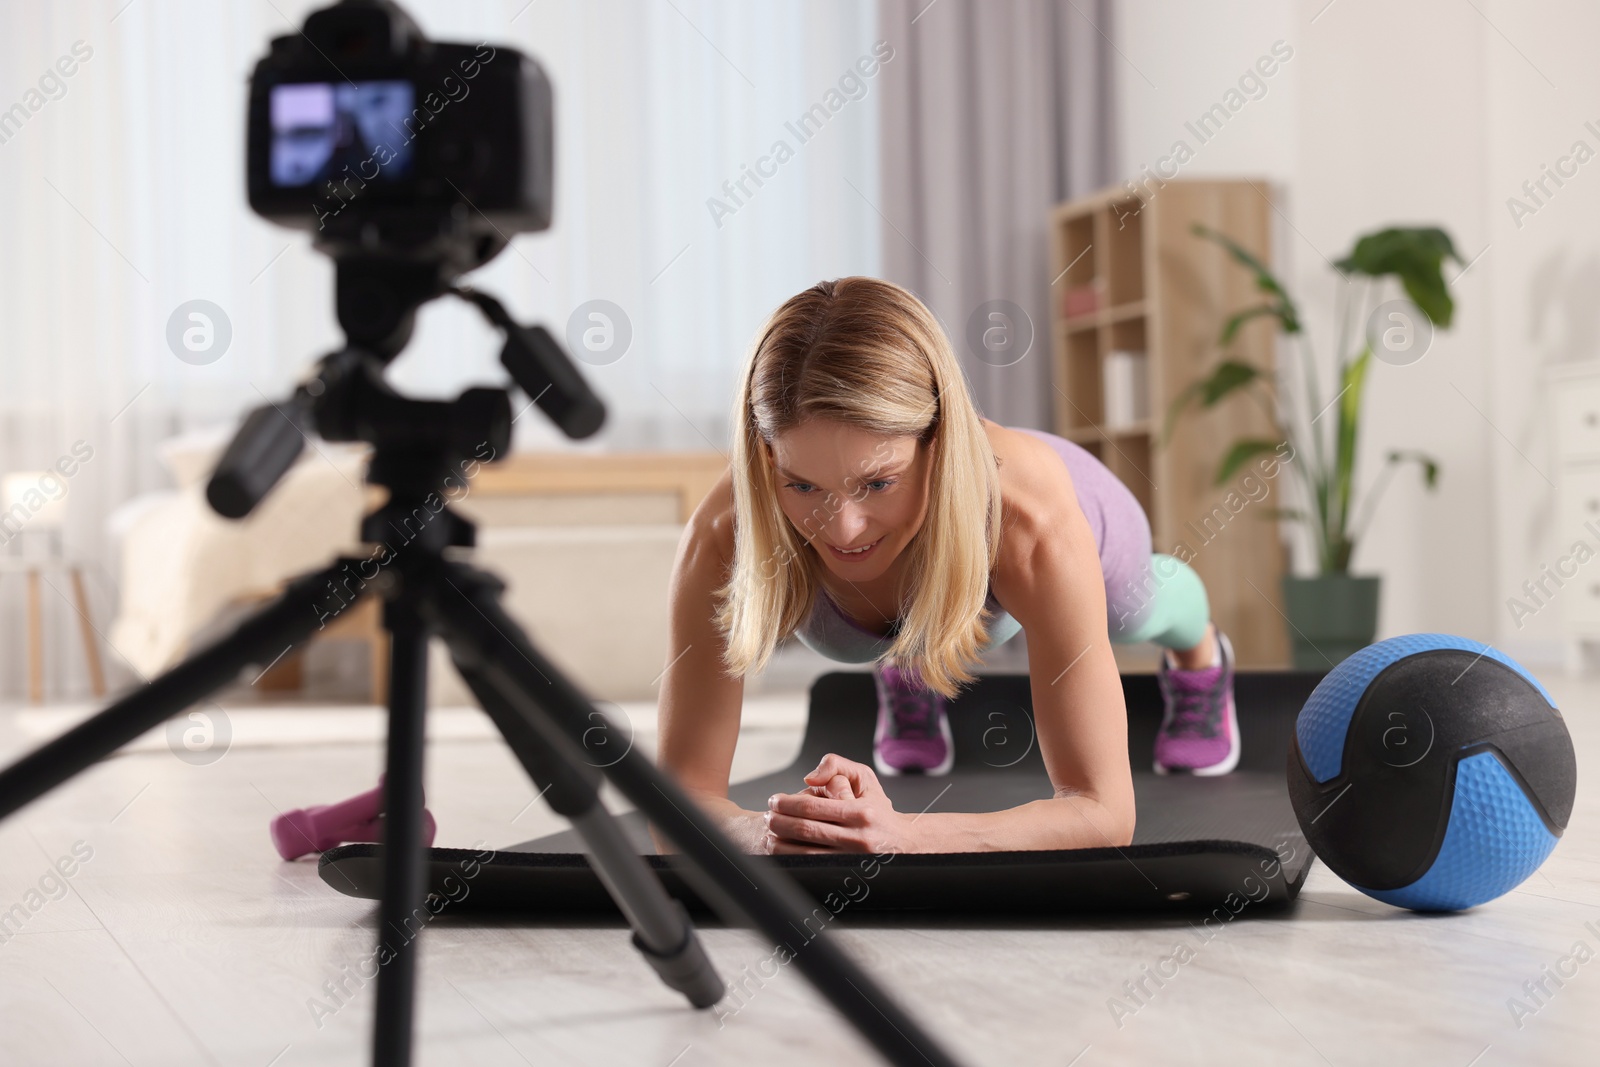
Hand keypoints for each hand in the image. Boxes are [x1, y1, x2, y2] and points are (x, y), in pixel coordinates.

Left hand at [763, 753, 918, 853]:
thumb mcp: (864, 777)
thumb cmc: (878, 808)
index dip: (786, 804)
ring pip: (806, 853)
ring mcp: (853, 860)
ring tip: (769, 835)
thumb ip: (836, 766)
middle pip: (805, 831)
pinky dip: (793, 860)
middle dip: (779, 823)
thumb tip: (809, 777)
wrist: (903, 842)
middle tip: (766, 818)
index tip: (773, 801)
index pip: (812, 808)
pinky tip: (782, 853)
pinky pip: (814, 867)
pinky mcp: (849, 875)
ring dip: (780, 844)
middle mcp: (858, 838)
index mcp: (860, 812)